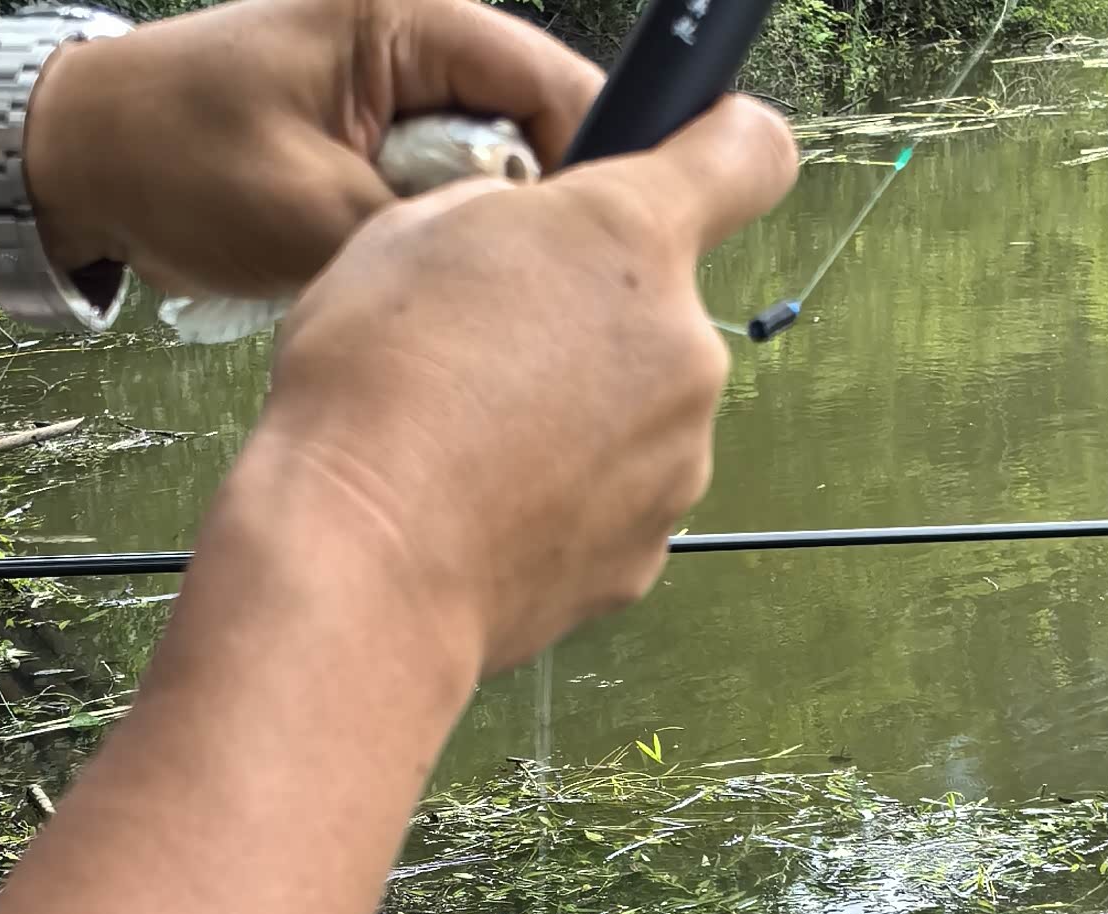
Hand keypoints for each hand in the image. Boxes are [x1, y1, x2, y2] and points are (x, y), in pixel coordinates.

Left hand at [25, 0, 599, 303]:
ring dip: (479, 251)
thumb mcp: (305, 208)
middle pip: (539, 140)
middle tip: (524, 311)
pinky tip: (422, 305)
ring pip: (494, 188)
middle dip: (535, 223)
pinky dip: (436, 261)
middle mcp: (420, 51)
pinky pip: (443, 213)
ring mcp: (399, 105)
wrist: (77, 162)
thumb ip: (420, 235)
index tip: (603, 264)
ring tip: (463, 312)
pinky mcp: (375, 157)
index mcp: (412, 21)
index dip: (596, 173)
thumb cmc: (170, 158)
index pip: (556, 85)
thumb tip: (513, 279)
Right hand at [224, 97, 796, 676]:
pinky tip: (485, 509)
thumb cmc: (371, 395)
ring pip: (639, 415)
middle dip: (593, 322)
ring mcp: (676, 464)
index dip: (718, 151)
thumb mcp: (412, 232)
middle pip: (663, 312)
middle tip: (491, 352)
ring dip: (579, 418)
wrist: (361, 568)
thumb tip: (531, 239)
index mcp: (632, 239)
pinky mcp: (644, 554)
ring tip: (475, 444)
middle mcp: (683, 350)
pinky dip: (563, 502)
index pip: (747, 154)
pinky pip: (613, 504)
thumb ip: (509, 215)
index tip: (685, 168)